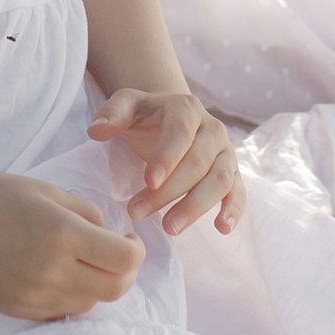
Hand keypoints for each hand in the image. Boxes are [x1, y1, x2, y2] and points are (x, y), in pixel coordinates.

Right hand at [0, 171, 143, 320]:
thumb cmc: (1, 196)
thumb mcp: (52, 192)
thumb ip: (90, 216)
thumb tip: (113, 238)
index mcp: (63, 234)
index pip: (126, 260)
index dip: (137, 250)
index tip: (130, 239)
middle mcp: (52, 271)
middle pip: (115, 289)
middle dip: (125, 272)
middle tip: (115, 254)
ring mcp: (34, 296)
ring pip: (89, 304)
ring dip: (96, 285)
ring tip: (79, 261)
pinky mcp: (19, 311)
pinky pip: (61, 312)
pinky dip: (69, 296)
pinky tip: (55, 273)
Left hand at [89, 87, 242, 236]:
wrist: (171, 118)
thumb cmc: (145, 116)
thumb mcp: (126, 106)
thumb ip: (112, 114)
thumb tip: (95, 131)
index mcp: (186, 108)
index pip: (181, 132)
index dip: (167, 157)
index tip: (148, 181)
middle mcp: (212, 128)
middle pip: (199, 161)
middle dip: (170, 191)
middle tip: (138, 213)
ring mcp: (226, 152)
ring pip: (221, 179)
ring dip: (197, 206)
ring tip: (170, 228)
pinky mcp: (234, 173)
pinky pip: (239, 191)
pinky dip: (234, 209)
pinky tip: (222, 228)